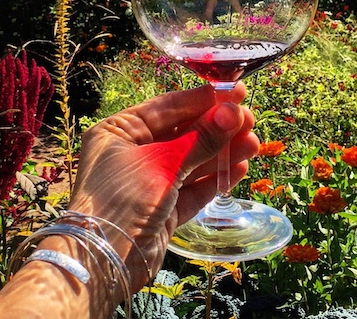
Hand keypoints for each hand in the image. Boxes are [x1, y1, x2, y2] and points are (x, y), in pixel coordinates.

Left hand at [69, 82, 258, 292]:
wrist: (102, 263)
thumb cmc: (123, 198)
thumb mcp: (163, 163)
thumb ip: (200, 138)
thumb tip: (233, 112)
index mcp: (121, 130)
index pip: (168, 107)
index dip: (203, 99)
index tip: (235, 92)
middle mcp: (134, 152)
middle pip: (184, 133)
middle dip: (218, 127)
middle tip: (250, 120)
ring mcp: (149, 181)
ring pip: (192, 160)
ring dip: (222, 152)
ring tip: (253, 143)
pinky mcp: (162, 208)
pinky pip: (193, 187)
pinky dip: (215, 178)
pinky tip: (239, 167)